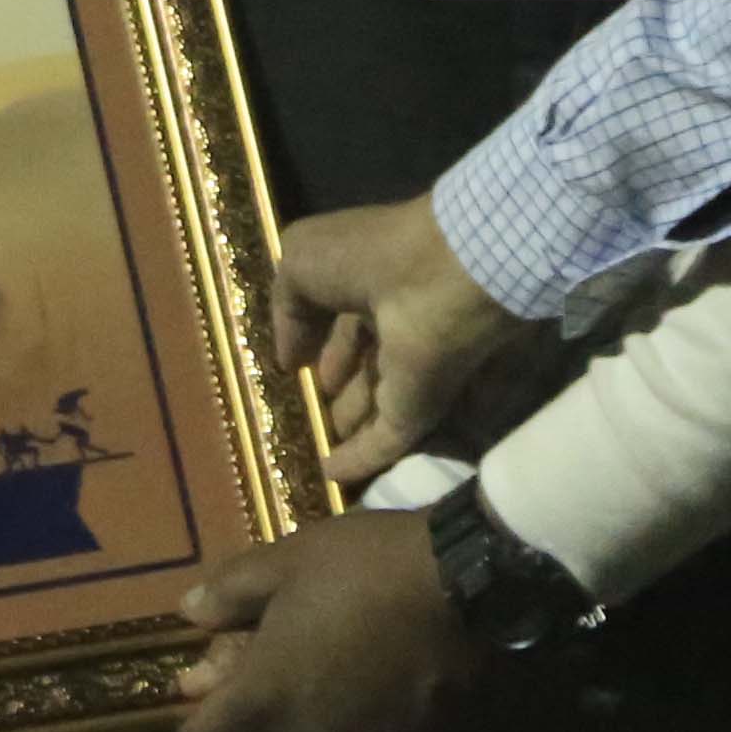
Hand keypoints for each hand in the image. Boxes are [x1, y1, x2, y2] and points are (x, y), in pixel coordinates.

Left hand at [168, 510, 482, 731]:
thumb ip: (229, 593)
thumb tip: (189, 611)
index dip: (195, 728)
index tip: (208, 701)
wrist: (460, 583)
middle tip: (255, 730)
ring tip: (308, 729)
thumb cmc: (361, 566)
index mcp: (263, 696)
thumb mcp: (285, 561)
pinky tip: (361, 724)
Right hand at [266, 198, 540, 488]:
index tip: (300, 367)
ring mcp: (413, 370)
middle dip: (344, 387)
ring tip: (325, 446)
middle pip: (366, 364)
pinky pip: (386, 441)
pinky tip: (334, 476)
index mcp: (373, 282)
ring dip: (354, 425)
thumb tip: (293, 360)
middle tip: (318, 411)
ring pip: (378, 404)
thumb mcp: (301, 261)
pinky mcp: (423, 408)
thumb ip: (288, 307)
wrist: (441, 275)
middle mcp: (397, 326)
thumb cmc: (371, 255)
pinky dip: (361, 460)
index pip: (345, 319)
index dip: (321, 341)